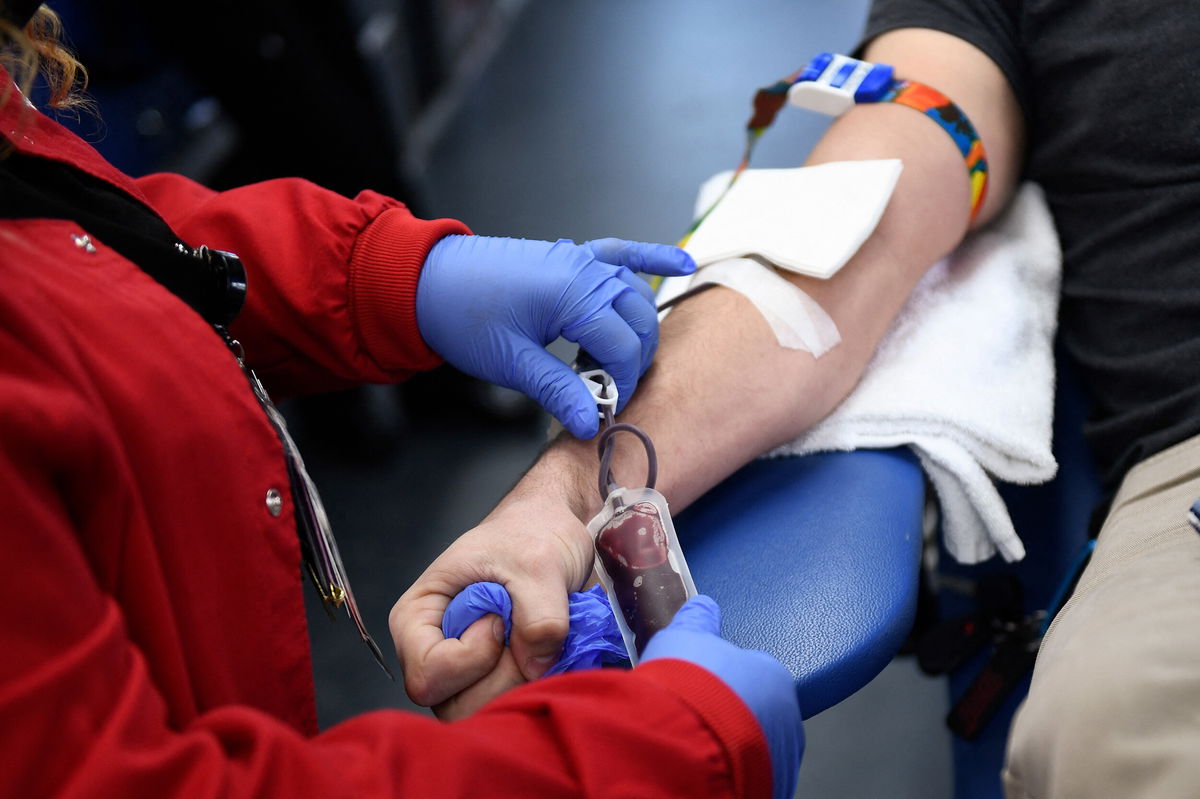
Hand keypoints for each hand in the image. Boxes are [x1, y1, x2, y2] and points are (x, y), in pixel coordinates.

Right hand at [389, 488, 594, 718]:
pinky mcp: (495, 680)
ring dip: (522, 682)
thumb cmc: (530, 535)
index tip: (497, 618)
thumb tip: (535, 666)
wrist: (555, 532)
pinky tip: (546, 650)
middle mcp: (432, 652)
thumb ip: (538, 614)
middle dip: (502, 677)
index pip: (426, 676)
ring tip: (536, 637)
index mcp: (416, 618)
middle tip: (525, 631)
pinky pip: (512, 705)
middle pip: (454, 706)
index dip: (470, 658)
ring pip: (484, 712)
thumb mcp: (537, 563)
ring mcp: (465, 672)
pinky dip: (537, 685)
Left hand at [416, 235, 694, 437]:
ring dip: (637, 326)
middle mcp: (584, 270)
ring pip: (636, 292)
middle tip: (607, 389)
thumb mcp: (510, 362)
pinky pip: (623, 252)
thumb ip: (557, 389)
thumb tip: (590, 422)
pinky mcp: (572, 257)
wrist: (427, 282)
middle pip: (639, 319)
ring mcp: (580, 259)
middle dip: (632, 359)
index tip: (604, 406)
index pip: (622, 345)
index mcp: (571, 293)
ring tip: (612, 359)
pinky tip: (686, 261)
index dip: (620, 381)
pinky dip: (654, 255)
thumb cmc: (462, 317)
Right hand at [641, 596, 802, 798]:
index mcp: (773, 676)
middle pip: (761, 713)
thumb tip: (703, 605)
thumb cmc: (690, 684)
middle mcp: (788, 717)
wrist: (687, 740)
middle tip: (702, 717)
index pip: (758, 674)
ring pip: (759, 749)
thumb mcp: (685, 636)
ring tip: (701, 744)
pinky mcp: (770, 788)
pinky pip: (750, 776)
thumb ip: (698, 620)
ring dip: (736, 747)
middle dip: (735, 715)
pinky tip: (707, 767)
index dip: (729, 680)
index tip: (709, 686)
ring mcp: (781, 758)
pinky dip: (733, 773)